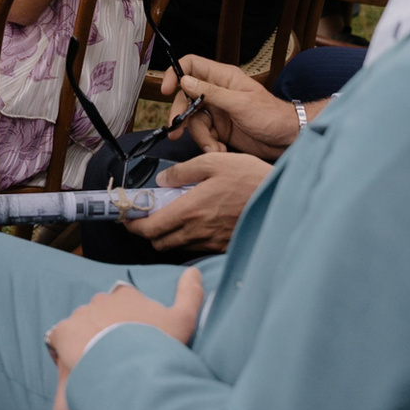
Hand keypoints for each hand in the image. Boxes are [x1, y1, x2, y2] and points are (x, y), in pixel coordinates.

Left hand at [49, 269, 203, 409]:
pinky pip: (60, 342)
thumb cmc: (157, 343)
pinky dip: (67, 354)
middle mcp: (100, 300)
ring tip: (99, 368)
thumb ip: (190, 294)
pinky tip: (79, 369)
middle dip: (107, 333)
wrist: (127, 366)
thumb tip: (193, 271)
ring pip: (82, 329)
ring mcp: (79, 315)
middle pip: (102, 316)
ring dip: (87, 343)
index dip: (130, 323)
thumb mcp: (183, 320)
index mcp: (126, 295)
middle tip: (117, 358)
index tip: (135, 340)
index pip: (124, 302)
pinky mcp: (61, 333)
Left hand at [125, 151, 271, 252]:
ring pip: (177, 247)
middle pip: (159, 242)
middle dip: (149, 231)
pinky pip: (197, 248)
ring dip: (168, 236)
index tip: (127, 217)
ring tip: (174, 216)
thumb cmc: (249, 177)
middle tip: (149, 215)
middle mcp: (197, 231)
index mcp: (190, 210)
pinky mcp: (223, 247)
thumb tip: (162, 181)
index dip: (133, 225)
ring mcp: (210, 242)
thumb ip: (183, 171)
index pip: (150, 228)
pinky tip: (197, 223)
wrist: (281, 200)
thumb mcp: (214, 161)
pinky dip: (189, 239)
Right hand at [161, 55, 299, 159]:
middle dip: (181, 114)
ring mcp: (218, 111)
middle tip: (176, 129)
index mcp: (222, 78)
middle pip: (186, 97)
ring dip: (200, 137)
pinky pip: (204, 135)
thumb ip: (211, 93)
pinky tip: (220, 151)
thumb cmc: (271, 116)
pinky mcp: (220, 130)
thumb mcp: (240, 103)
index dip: (175, 73)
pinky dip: (208, 145)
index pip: (191, 65)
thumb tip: (185, 82)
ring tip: (213, 148)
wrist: (287, 140)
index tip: (167, 90)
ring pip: (193, 120)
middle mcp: (217, 92)